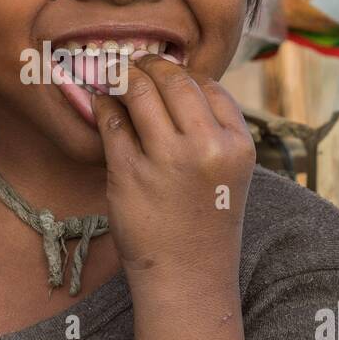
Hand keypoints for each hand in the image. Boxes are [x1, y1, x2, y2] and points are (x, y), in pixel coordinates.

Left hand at [92, 55, 254, 284]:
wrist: (188, 277)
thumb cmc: (205, 222)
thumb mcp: (229, 173)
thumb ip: (214, 130)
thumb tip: (177, 82)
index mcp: (236, 145)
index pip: (209, 86)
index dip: (183, 74)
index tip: (165, 71)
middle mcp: (206, 147)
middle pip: (173, 81)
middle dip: (150, 65)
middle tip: (134, 62)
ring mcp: (166, 160)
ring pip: (139, 93)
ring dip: (123, 77)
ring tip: (114, 76)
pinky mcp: (130, 173)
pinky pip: (112, 122)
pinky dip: (103, 106)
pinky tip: (101, 103)